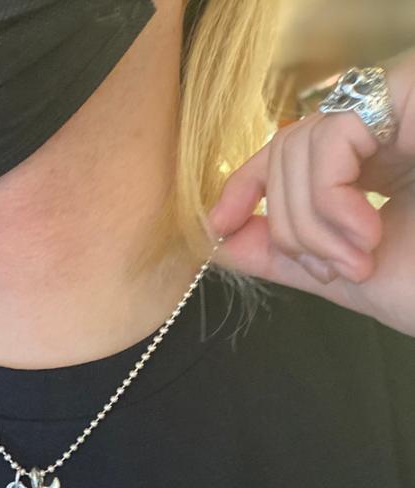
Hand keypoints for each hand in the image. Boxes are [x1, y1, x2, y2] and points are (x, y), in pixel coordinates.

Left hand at [207, 50, 414, 336]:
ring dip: (313, 223)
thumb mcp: (341, 271)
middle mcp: (384, 127)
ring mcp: (400, 105)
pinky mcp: (410, 89)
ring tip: (358, 260)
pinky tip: (366, 234)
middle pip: (285, 154)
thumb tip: (219, 242)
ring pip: (299, 147)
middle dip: (290, 226)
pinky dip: (330, 200)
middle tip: (331, 269)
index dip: (244, 185)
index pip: (287, 154)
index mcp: (370, 164)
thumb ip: (282, 254)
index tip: (219, 226)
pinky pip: (330, 139)